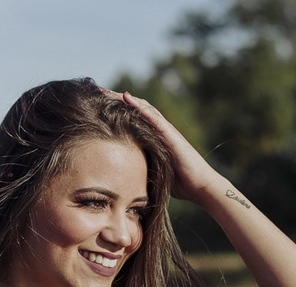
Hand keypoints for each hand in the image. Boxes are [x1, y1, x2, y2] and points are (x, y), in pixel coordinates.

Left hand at [100, 87, 221, 200]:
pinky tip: (126, 98)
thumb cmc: (179, 183)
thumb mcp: (152, 171)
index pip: (131, 119)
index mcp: (153, 138)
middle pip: (135, 108)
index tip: (95, 105)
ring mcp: (165, 130)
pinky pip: (153, 117)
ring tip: (106, 90)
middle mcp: (159, 130)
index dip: (115, 111)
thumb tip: (121, 175)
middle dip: (115, 99)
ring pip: (142, 107)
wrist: (200, 186)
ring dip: (123, 98)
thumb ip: (140, 166)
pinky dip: (139, 107)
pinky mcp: (170, 134)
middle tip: (96, 90)